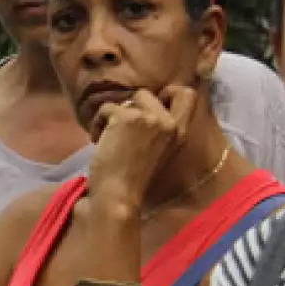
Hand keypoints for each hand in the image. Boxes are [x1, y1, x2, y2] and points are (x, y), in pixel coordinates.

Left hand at [86, 86, 196, 215]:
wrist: (118, 194)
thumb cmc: (132, 177)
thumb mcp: (157, 150)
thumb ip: (157, 127)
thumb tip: (140, 105)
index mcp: (180, 132)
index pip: (187, 94)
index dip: (168, 91)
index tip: (148, 105)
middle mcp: (168, 122)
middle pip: (146, 94)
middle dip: (128, 107)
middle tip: (119, 128)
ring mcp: (149, 118)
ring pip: (124, 100)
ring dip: (111, 116)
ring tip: (107, 137)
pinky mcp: (127, 118)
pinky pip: (106, 108)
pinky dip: (97, 123)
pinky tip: (98, 141)